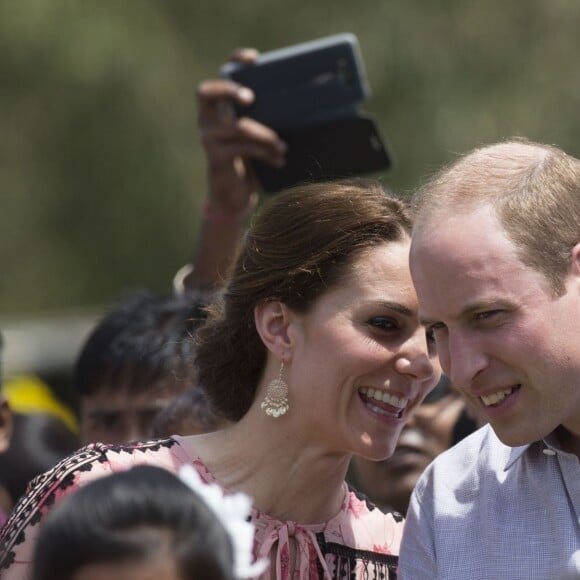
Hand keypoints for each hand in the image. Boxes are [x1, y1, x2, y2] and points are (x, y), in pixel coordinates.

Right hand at [197, 48, 286, 216]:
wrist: (235, 194)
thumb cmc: (253, 159)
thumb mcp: (260, 135)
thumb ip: (270, 119)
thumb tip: (312, 102)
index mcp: (220, 106)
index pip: (222, 73)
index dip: (235, 61)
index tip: (255, 59)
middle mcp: (207, 118)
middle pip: (207, 92)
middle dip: (231, 90)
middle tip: (252, 98)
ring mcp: (208, 137)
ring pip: (237, 126)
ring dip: (264, 135)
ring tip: (283, 146)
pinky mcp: (215, 157)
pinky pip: (242, 148)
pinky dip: (264, 152)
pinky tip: (279, 159)